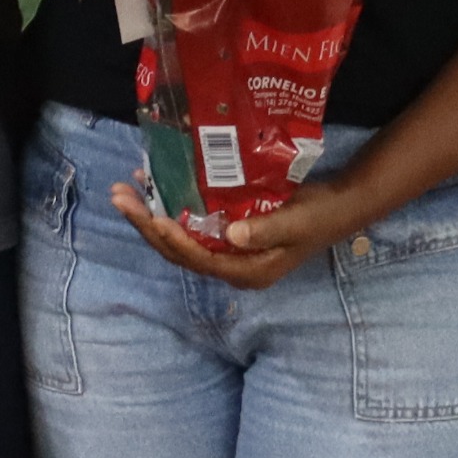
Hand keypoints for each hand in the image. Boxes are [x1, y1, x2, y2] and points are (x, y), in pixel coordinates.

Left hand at [108, 171, 364, 291]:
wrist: (338, 207)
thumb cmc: (318, 217)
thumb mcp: (296, 223)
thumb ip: (264, 231)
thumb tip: (230, 235)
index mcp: (247, 271)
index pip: (200, 260)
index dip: (173, 240)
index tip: (153, 218)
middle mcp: (230, 265)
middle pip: (179, 251)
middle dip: (147, 226)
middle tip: (120, 197)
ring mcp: (226, 250)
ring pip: (177, 239)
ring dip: (148, 216)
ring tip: (123, 192)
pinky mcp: (224, 232)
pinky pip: (188, 225)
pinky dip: (167, 207)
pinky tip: (150, 186)